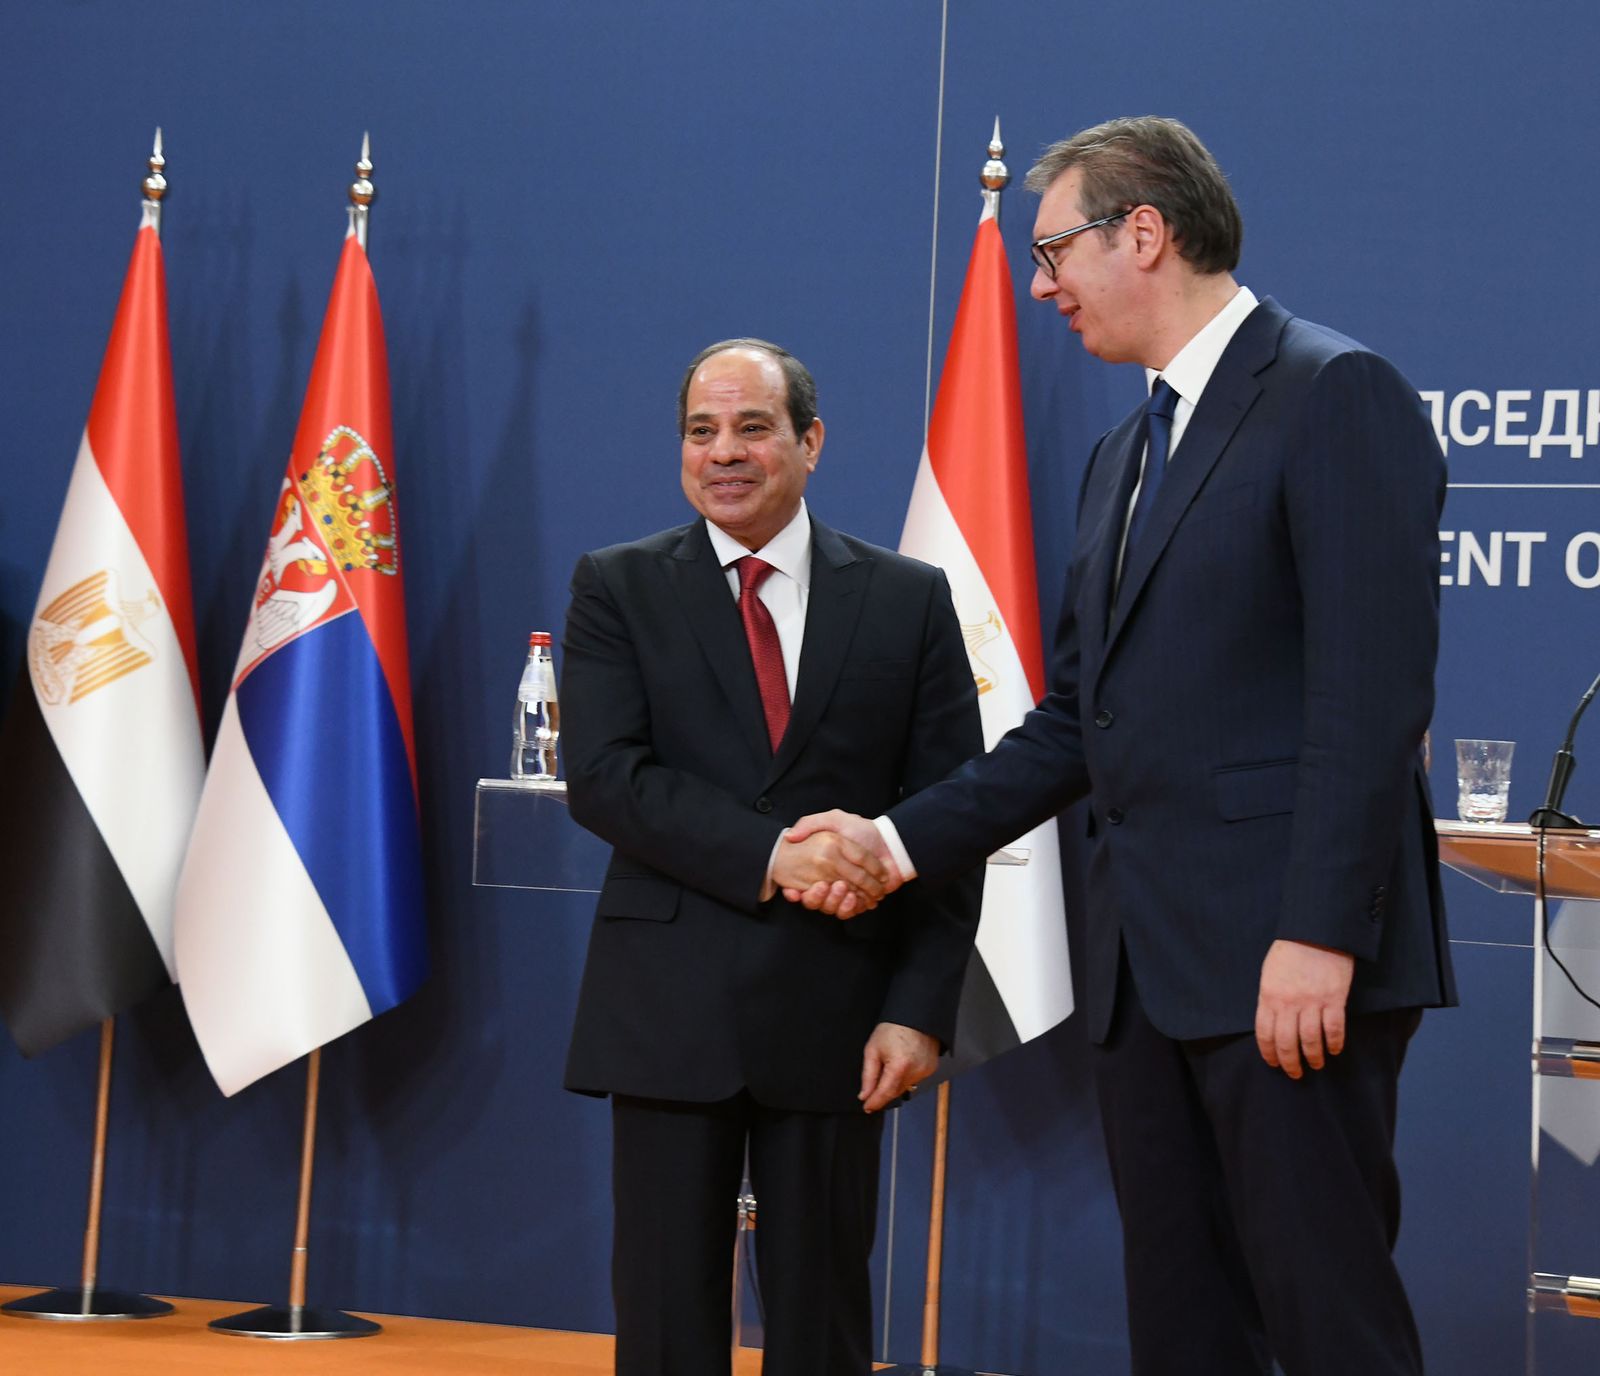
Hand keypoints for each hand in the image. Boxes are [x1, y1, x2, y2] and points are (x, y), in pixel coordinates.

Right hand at [781, 810, 904, 918]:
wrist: (891, 844)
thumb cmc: (863, 830)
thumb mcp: (834, 819)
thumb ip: (811, 823)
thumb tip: (789, 836)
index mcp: (821, 865)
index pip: (803, 882)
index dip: (795, 891)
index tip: (793, 891)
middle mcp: (830, 880)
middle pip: (816, 898)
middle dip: (817, 897)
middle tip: (823, 886)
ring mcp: (845, 892)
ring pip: (831, 907)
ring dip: (834, 902)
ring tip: (842, 889)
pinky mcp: (858, 901)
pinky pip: (848, 912)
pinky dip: (849, 908)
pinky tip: (853, 898)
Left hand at [859, 1021, 938, 1112]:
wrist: (915, 1015)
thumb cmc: (893, 1028)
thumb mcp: (873, 1050)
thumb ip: (868, 1075)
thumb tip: (865, 1094)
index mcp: (899, 1066)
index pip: (885, 1093)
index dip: (875, 1102)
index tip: (867, 1107)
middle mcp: (916, 1071)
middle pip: (895, 1091)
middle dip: (883, 1091)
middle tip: (874, 1086)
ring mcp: (926, 1071)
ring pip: (905, 1087)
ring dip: (895, 1083)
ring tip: (891, 1064)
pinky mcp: (931, 1069)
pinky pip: (915, 1079)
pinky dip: (906, 1076)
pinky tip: (902, 1063)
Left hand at [1254, 939, 1355, 1078]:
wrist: (1316, 933)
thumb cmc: (1290, 951)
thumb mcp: (1269, 974)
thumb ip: (1270, 998)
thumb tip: (1272, 1022)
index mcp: (1269, 996)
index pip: (1264, 1034)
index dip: (1269, 1053)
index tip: (1274, 1064)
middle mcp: (1288, 1003)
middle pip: (1286, 1042)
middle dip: (1290, 1063)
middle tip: (1295, 1074)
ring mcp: (1312, 1002)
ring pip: (1310, 1041)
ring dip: (1313, 1057)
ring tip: (1316, 1065)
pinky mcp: (1334, 999)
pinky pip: (1334, 1029)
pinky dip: (1334, 1043)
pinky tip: (1335, 1050)